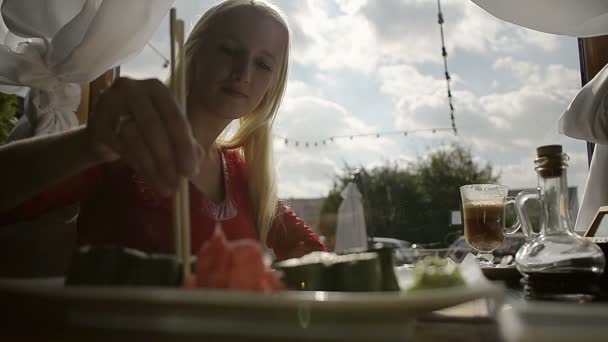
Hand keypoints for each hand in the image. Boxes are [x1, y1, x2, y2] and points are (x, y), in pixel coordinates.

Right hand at [86, 77, 202, 194]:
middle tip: (177, 183)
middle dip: (167, 159)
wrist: (104, 133)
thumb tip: (194, 165)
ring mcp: (110, 104)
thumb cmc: (143, 129)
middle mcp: (132, 89)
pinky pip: (120, 148)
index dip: (184, 146)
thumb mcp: (168, 131)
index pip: (174, 117)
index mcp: (156, 88)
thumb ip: (185, 143)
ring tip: (165, 187)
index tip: (190, 171)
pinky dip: (137, 165)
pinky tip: (148, 177)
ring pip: (135, 139)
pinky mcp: (97, 124)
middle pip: (153, 127)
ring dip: (152, 168)